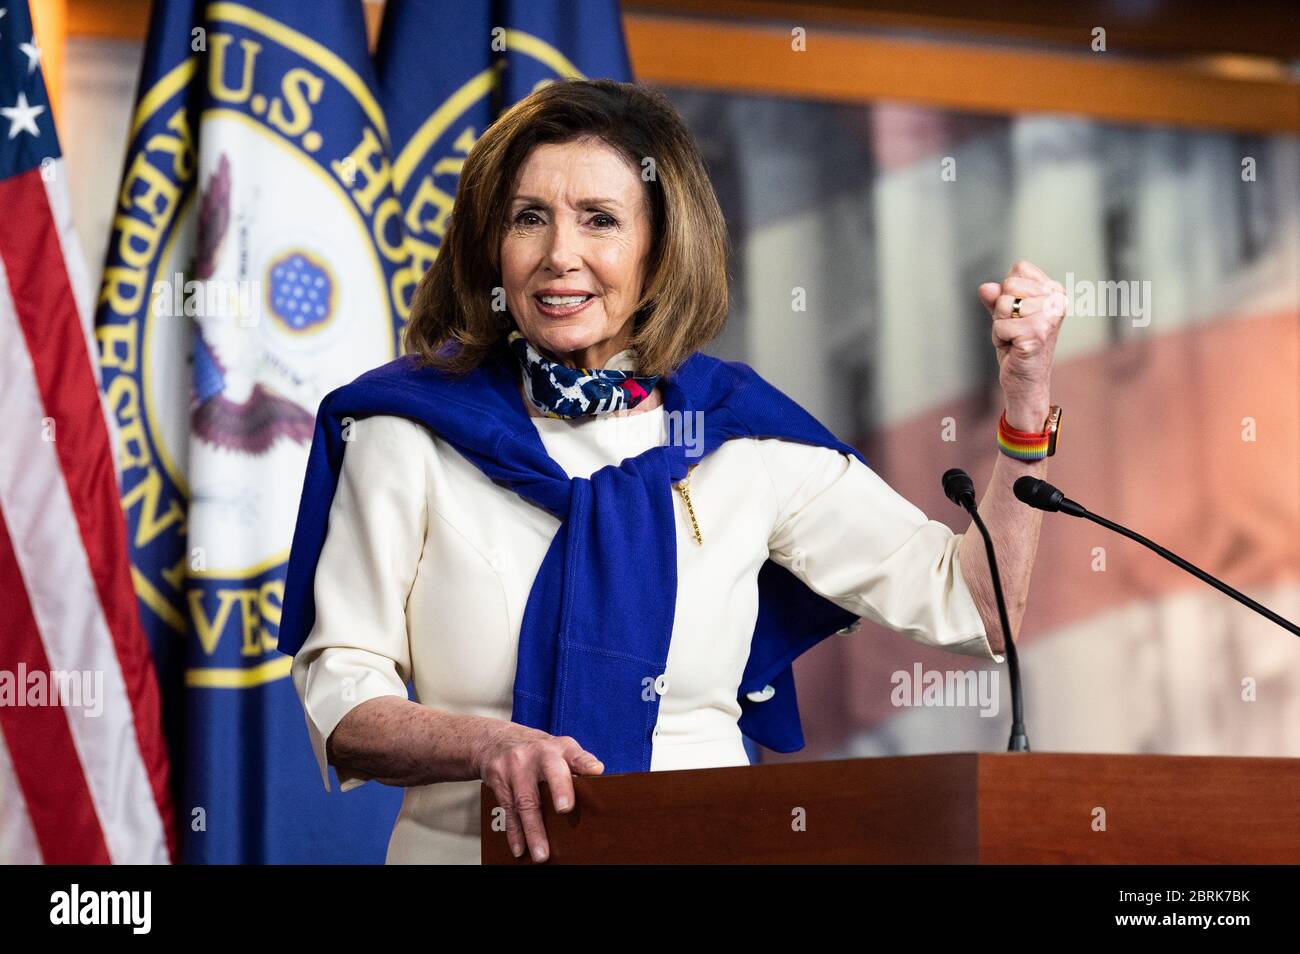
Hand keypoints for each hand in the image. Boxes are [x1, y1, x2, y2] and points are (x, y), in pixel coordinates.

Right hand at [472, 721, 603, 862]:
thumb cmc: (540, 752)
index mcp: (559, 748)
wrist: (496, 740)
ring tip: (541, 854)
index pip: (575, 754)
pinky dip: (514, 832)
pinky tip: (520, 849)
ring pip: (525, 800)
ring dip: (533, 830)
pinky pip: (508, 810)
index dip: (585, 762)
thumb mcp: (561, 750)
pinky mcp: (498, 780)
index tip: (596, 771)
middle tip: (565, 809)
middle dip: (558, 790)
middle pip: (549, 774)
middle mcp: (538, 754)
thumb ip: (580, 765)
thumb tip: (598, 780)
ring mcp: (515, 766)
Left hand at [978, 260, 1066, 429]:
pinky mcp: (1036, 334)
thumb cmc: (1018, 346)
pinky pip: (999, 325)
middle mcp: (1058, 301)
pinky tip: (1014, 348)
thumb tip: (986, 288)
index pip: (1019, 269)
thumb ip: (996, 298)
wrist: (1026, 381)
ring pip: (1003, 305)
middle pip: (1009, 285)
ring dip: (1000, 325)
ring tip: (1015, 339)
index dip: (1008, 290)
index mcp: (1056, 291)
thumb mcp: (1005, 316)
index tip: (1019, 313)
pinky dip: (999, 339)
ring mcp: (1049, 317)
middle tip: (1015, 329)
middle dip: (1002, 309)